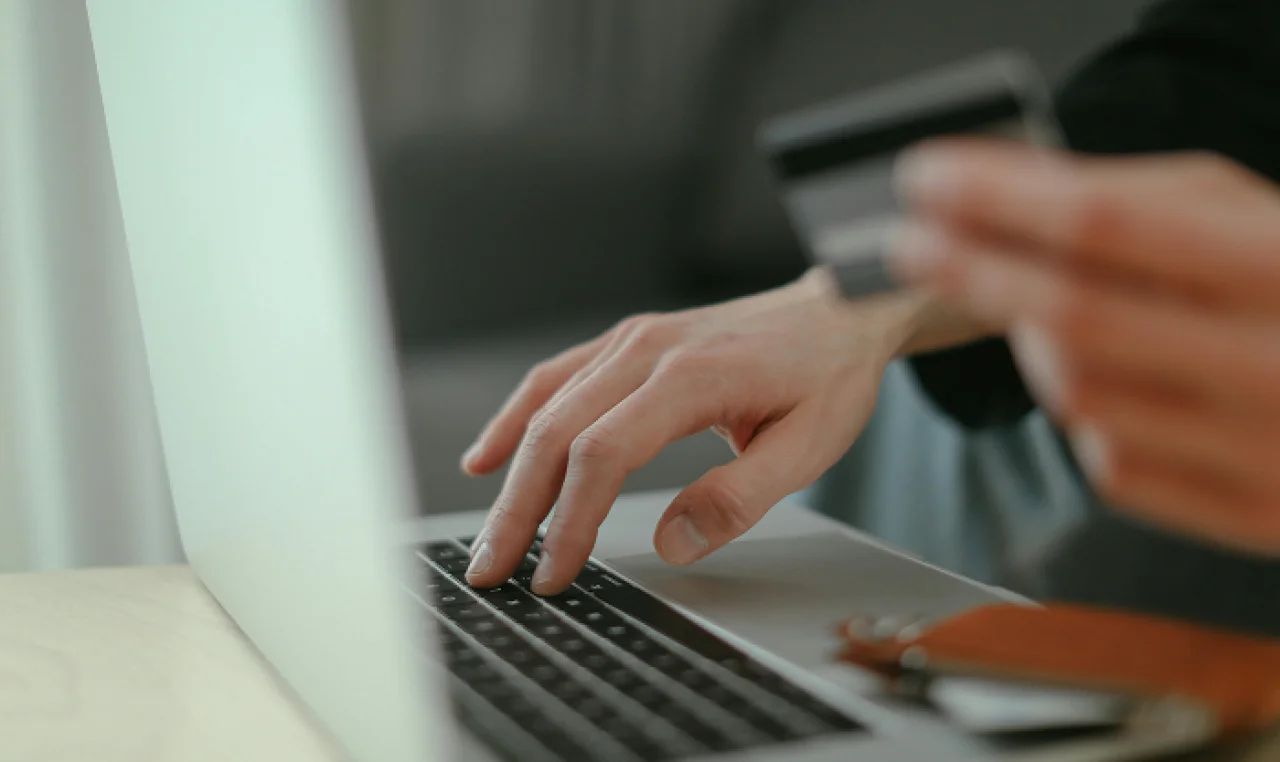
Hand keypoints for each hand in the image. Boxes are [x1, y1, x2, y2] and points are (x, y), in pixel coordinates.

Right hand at [461, 270, 930, 593]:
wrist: (841, 308)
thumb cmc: (827, 374)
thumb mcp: (809, 447)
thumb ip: (738, 497)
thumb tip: (672, 542)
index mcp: (691, 376)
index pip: (603, 454)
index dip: (569, 520)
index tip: (553, 573)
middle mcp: (648, 350)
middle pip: (557, 432)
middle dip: (517, 511)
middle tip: (491, 572)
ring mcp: (631, 341)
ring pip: (547, 407)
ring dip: (509, 474)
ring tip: (489, 535)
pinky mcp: (627, 343)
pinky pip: (555, 378)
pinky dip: (515, 419)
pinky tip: (489, 457)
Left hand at [892, 141, 1279, 554]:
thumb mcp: (1254, 218)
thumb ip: (1141, 203)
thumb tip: (1001, 191)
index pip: (1104, 226)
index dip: (997, 201)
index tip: (929, 181)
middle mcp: (1278, 363)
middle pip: (1070, 317)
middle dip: (971, 272)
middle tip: (912, 245)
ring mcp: (1266, 453)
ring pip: (1076, 397)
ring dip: (1030, 344)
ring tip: (1032, 305)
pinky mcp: (1248, 516)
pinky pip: (1109, 463)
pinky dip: (1085, 415)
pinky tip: (1105, 380)